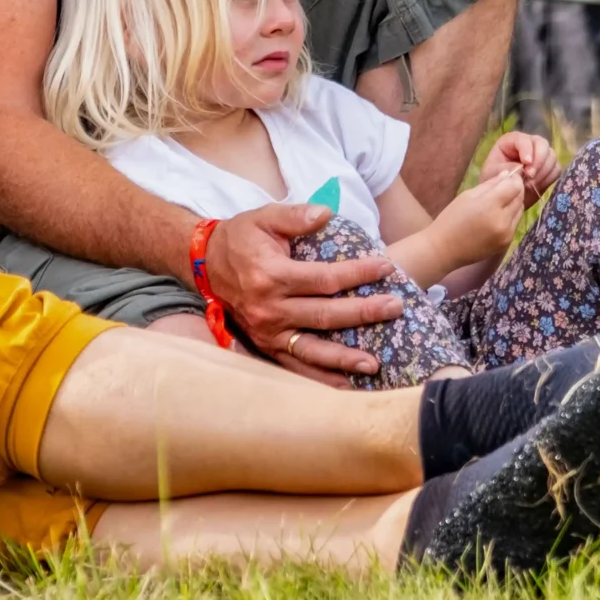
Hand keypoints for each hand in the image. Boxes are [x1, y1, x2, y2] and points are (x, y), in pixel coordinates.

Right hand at [206, 201, 403, 383]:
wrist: (204, 263)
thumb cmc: (241, 238)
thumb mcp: (264, 217)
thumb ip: (296, 215)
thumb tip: (327, 213)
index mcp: (272, 276)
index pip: (325, 278)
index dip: (358, 273)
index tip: (386, 267)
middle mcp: (269, 309)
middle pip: (325, 315)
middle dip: (363, 312)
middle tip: (395, 308)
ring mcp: (266, 332)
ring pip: (311, 350)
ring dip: (344, 359)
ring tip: (374, 364)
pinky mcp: (264, 345)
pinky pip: (294, 366)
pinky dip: (319, 378)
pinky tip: (345, 385)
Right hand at [433, 170, 530, 266]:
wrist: (444, 249)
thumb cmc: (451, 219)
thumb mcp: (467, 196)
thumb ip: (490, 185)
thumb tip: (507, 175)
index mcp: (490, 206)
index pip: (514, 187)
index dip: (514, 179)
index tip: (509, 176)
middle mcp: (502, 221)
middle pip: (520, 198)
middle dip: (516, 189)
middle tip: (506, 185)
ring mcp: (506, 234)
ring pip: (520, 211)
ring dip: (514, 203)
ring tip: (501, 201)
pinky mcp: (506, 243)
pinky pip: (515, 223)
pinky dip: (510, 216)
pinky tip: (498, 215)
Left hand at [480, 130, 559, 202]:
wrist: (502, 196)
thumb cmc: (493, 180)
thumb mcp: (494, 173)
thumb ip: (507, 169)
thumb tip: (522, 168)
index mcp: (512, 141)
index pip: (524, 140)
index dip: (527, 150)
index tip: (526, 164)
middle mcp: (529, 144)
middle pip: (542, 144)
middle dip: (538, 161)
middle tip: (530, 176)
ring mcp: (541, 155)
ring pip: (551, 157)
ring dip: (543, 172)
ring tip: (529, 184)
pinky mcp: (548, 168)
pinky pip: (556, 169)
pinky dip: (549, 178)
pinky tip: (537, 186)